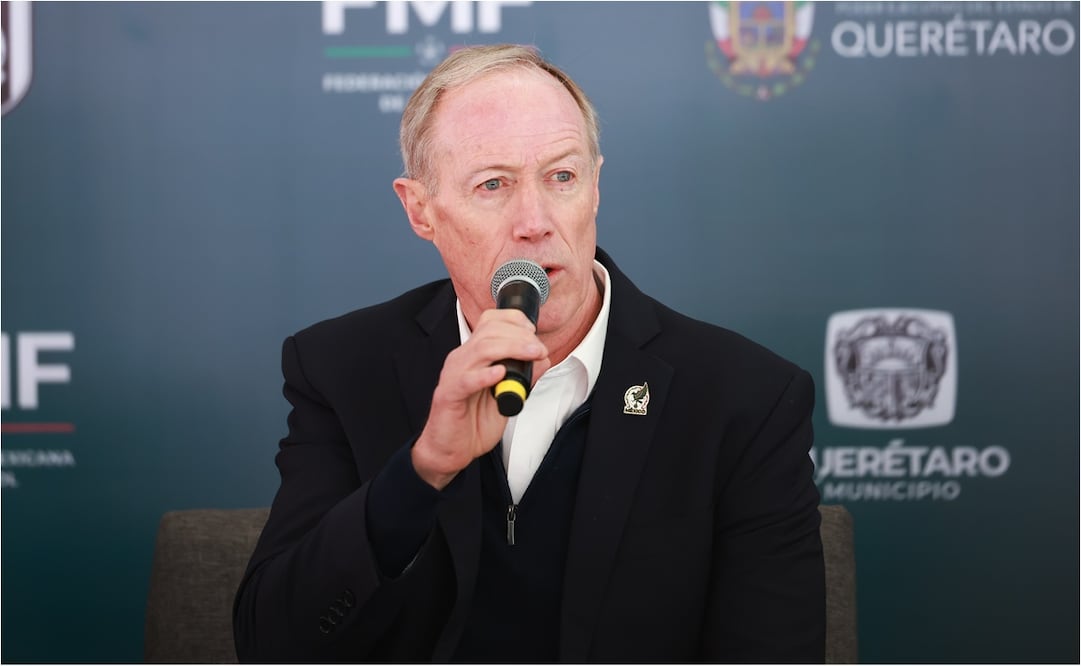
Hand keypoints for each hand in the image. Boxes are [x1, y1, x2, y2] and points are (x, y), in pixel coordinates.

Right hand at [411, 308, 549, 489]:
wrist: (450, 449)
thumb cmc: (473, 421)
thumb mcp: (506, 394)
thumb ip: (523, 375)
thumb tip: (542, 359)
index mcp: (473, 355)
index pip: (489, 322)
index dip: (514, 320)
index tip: (533, 332)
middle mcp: (462, 359)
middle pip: (489, 332)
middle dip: (520, 336)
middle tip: (538, 349)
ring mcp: (454, 375)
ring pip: (481, 350)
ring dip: (511, 348)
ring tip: (531, 355)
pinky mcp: (449, 395)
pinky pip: (466, 380)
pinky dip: (485, 375)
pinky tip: (500, 374)